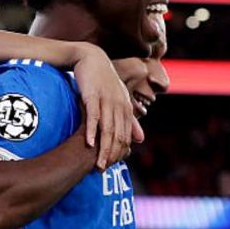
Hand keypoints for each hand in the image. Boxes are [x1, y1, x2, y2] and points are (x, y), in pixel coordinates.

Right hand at [72, 44, 142, 168]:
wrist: (91, 57)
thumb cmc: (104, 81)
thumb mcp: (119, 100)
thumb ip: (129, 120)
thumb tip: (141, 140)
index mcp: (126, 108)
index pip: (126, 136)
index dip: (120, 152)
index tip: (112, 166)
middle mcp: (119, 105)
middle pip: (118, 136)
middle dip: (112, 155)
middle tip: (103, 171)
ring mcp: (106, 100)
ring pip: (107, 129)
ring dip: (103, 148)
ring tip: (98, 164)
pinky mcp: (92, 95)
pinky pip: (93, 115)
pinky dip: (91, 130)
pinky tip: (88, 143)